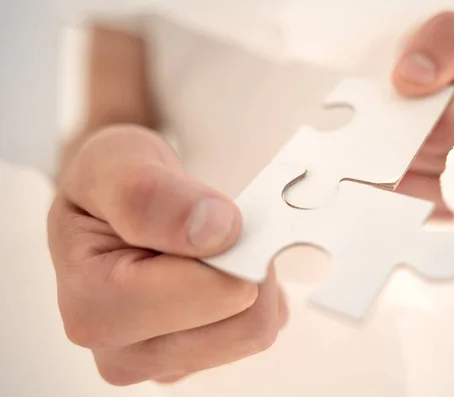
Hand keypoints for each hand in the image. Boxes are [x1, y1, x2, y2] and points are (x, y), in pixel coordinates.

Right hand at [48, 125, 287, 384]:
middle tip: (220, 224)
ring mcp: (165, 362)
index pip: (206, 296)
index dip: (237, 249)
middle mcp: (125, 354)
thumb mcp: (114, 162)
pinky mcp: (200, 359)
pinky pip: (262, 326)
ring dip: (252, 276)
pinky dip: (257, 290)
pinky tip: (220, 266)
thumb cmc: (110, 184)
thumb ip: (149, 194)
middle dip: (247, 262)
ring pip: (258, 328)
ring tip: (212, 244)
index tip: (228, 213)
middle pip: (245, 324)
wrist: (119, 203)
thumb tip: (215, 229)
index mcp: (93, 310)